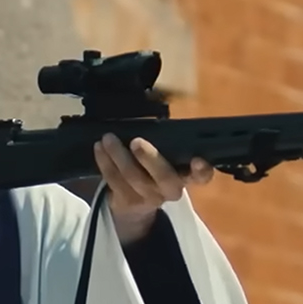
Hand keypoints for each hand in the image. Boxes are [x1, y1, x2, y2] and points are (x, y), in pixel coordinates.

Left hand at [93, 134, 214, 243]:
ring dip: (119, 156)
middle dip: (150, 159)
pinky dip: (105, 162)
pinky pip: (114, 181)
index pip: (202, 176)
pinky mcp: (127, 201)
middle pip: (164, 177)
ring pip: (134, 178)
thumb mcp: (164, 154)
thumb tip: (154, 99)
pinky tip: (99, 148)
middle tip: (137, 142)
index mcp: (186, 174)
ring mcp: (149, 198)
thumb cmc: (153, 168)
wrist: (134, 204)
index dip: (202, 170)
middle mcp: (171, 189)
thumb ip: (164, 138)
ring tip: (108, 138)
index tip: (198, 159)